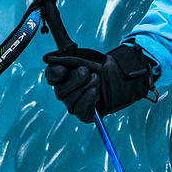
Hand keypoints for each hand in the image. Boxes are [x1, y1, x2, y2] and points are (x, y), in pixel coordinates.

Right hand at [42, 42, 156, 122]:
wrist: (124, 76)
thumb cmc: (104, 66)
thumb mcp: (85, 58)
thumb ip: (65, 58)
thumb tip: (46, 59)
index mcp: (63, 76)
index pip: (51, 76)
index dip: (55, 74)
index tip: (63, 70)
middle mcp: (67, 91)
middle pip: (60, 91)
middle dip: (75, 81)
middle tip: (89, 72)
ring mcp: (76, 103)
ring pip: (70, 103)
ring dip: (85, 90)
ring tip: (98, 81)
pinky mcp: (87, 114)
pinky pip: (80, 112)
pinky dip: (88, 102)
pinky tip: (96, 93)